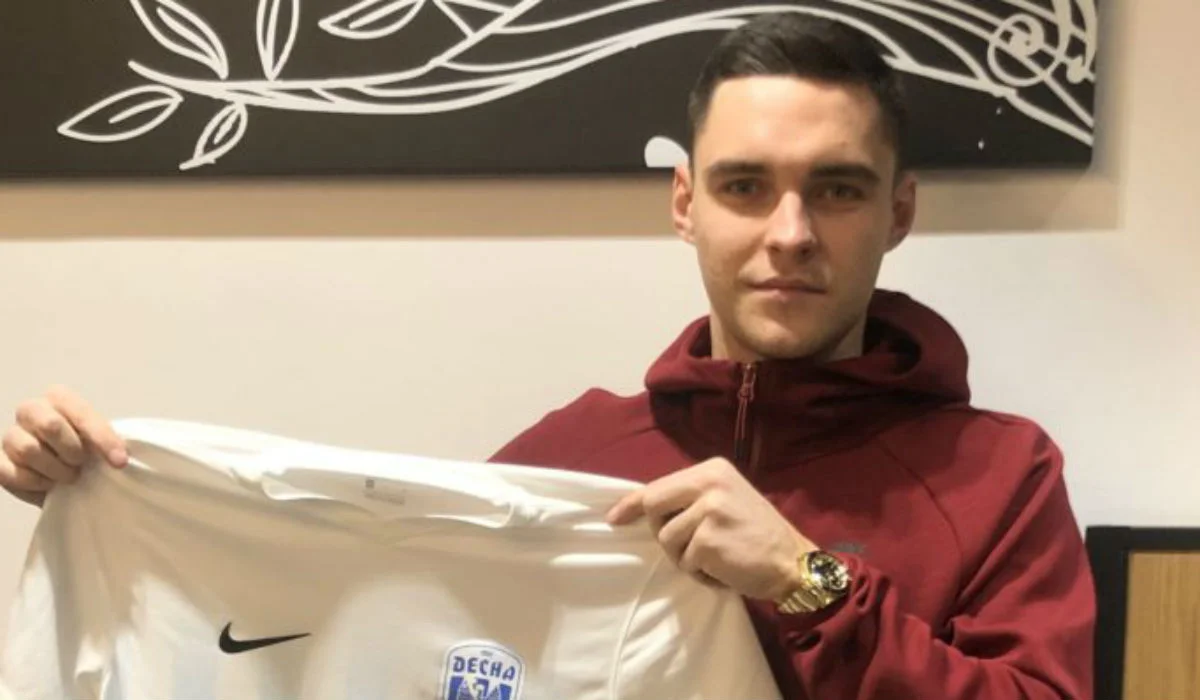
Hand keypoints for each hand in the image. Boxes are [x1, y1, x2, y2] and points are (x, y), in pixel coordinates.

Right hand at [1, 386, 126, 506]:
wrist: (67, 474)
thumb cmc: (86, 450)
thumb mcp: (103, 442)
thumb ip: (110, 442)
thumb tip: (119, 458)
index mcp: (59, 397)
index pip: (80, 413)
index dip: (102, 439)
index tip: (120, 462)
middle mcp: (31, 410)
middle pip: (50, 425)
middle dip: (72, 451)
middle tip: (81, 464)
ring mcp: (12, 435)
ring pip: (29, 450)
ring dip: (55, 470)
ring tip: (67, 475)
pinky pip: (9, 472)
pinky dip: (34, 483)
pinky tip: (48, 484)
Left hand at [607, 457, 814, 600]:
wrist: (793, 561)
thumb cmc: (757, 534)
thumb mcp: (726, 500)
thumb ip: (692, 498)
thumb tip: (646, 506)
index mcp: (712, 470)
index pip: (659, 485)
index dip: (632, 503)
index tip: (614, 517)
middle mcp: (709, 483)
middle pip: (653, 506)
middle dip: (662, 532)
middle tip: (689, 547)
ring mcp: (708, 511)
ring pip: (667, 540)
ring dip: (687, 558)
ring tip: (717, 558)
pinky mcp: (708, 540)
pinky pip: (685, 562)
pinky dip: (701, 574)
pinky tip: (725, 570)